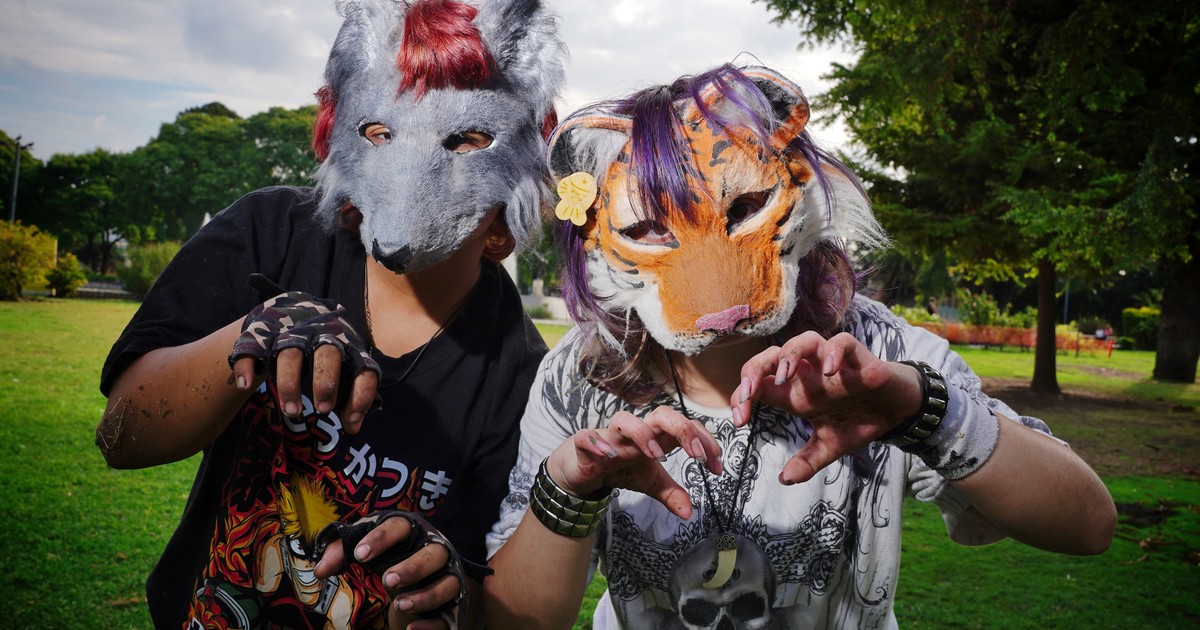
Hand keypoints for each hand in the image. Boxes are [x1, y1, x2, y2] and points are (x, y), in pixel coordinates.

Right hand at [228, 273, 379, 433]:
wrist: (292, 307)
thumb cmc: (325, 353)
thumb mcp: (342, 370)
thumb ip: (350, 398)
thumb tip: (354, 427)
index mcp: (348, 346)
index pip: (362, 369)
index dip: (360, 394)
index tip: (351, 421)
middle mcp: (321, 336)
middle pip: (327, 354)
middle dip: (325, 383)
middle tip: (323, 410)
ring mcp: (291, 333)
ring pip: (290, 354)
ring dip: (290, 383)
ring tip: (292, 412)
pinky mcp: (262, 333)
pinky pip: (252, 347)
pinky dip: (247, 365)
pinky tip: (245, 384)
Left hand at [314, 512, 473, 628]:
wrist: (425, 583)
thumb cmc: (391, 560)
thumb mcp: (367, 553)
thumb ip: (342, 553)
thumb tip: (320, 570)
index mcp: (412, 533)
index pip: (401, 526)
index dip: (382, 538)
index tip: (360, 555)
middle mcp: (435, 552)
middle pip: (434, 553)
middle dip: (413, 567)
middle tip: (388, 580)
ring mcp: (448, 579)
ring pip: (448, 583)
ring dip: (425, 596)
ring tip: (399, 606)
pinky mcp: (452, 606)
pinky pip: (448, 615)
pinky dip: (431, 624)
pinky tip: (410, 629)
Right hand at [545, 407, 723, 519]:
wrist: (582, 468)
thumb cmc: (621, 467)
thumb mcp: (651, 482)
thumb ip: (671, 494)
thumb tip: (689, 513)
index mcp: (656, 437)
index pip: (686, 427)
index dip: (706, 442)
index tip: (716, 468)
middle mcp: (636, 432)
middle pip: (661, 414)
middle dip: (682, 429)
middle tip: (696, 454)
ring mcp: (610, 436)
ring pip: (624, 419)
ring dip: (642, 434)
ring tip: (657, 456)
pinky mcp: (585, 444)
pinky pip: (588, 436)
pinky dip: (598, 444)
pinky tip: (609, 457)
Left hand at [731, 331, 922, 484]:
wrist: (896, 412)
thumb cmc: (858, 421)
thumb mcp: (830, 446)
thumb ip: (808, 462)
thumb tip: (785, 480)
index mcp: (795, 392)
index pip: (758, 384)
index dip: (742, 397)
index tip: (740, 420)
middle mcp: (808, 373)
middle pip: (772, 356)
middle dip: (754, 370)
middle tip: (749, 393)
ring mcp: (831, 363)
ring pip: (804, 340)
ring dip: (790, 355)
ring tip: (784, 376)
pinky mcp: (858, 357)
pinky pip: (842, 342)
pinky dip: (834, 351)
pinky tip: (830, 371)